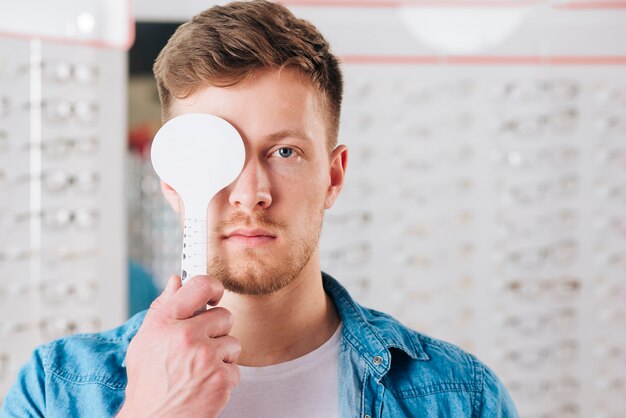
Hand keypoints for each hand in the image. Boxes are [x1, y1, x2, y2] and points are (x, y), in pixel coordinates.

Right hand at [117, 275, 240, 417]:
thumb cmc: (148, 383)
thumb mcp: (144, 341)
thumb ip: (162, 308)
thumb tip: (176, 281)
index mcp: (164, 323)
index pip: (199, 286)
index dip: (213, 286)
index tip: (214, 293)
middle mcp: (185, 336)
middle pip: (224, 315)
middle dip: (216, 331)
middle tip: (200, 347)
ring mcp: (205, 357)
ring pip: (233, 342)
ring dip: (222, 356)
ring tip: (200, 369)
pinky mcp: (221, 378)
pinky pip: (235, 368)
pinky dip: (224, 377)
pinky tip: (205, 384)